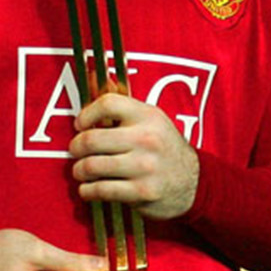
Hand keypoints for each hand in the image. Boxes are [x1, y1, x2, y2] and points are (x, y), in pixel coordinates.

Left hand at [69, 92, 199, 218]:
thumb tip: (95, 78)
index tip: (80, 124)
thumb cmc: (165, 149)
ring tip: (81, 171)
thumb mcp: (151, 120)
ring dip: (79, 170)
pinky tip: (89, 188)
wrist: (195, 182)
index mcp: (147, 116)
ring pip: (92, 166)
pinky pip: (101, 190)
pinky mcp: (142, 191)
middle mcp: (146, 139)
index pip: (107, 104)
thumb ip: (122, 105)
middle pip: (92, 139)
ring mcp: (144, 167)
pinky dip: (88, 191)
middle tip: (75, 151)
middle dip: (76, 147)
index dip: (86, 114)